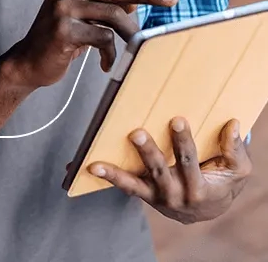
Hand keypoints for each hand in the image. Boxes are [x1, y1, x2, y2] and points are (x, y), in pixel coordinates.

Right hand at [10, 0, 177, 89]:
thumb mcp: (81, 13)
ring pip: (114, 15)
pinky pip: (103, 38)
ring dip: (131, 33)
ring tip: (136, 45)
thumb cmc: (61, 36)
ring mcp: (63, 8)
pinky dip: (110, 52)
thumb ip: (104, 2)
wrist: (28, 61)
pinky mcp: (65, 31)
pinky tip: (106, 63)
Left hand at [87, 117, 251, 224]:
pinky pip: (125, 187)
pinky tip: (90, 168)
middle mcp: (174, 194)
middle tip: (137, 133)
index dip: (182, 141)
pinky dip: (108, 178)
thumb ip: (235, 149)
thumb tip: (234, 125)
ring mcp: (156, 196)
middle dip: (148, 152)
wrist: (208, 208)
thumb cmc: (222, 182)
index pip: (189, 161)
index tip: (177, 120)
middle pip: (159, 171)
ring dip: (115, 173)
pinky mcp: (144, 193)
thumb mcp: (237, 169)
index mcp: (197, 188)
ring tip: (96, 164)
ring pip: (134, 184)